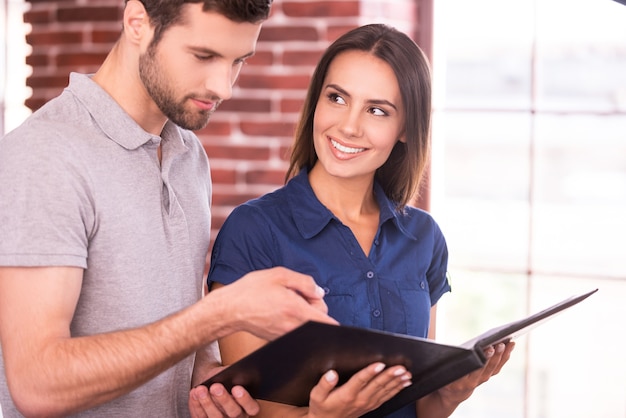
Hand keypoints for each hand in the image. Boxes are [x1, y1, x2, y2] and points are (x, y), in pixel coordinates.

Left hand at [189, 366, 259, 417]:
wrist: (211, 383)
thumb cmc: (224, 379)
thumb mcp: (231, 374)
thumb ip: (233, 374)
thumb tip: (228, 373)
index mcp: (248, 406)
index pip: (252, 407)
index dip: (245, 399)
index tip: (236, 388)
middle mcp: (238, 416)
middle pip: (234, 413)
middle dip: (224, 399)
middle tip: (216, 387)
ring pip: (216, 417)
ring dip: (207, 403)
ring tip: (201, 390)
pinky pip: (201, 417)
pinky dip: (196, 405)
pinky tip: (194, 394)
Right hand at [209, 267, 337, 340]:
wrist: (230, 309)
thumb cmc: (252, 290)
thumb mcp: (280, 275)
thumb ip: (305, 283)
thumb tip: (320, 292)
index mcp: (297, 310)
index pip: (328, 323)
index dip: (326, 309)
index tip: (316, 300)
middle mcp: (294, 327)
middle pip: (320, 323)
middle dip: (315, 308)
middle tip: (298, 295)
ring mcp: (287, 336)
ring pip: (308, 327)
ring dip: (304, 315)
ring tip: (288, 303)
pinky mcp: (279, 339)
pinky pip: (296, 330)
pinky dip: (294, 321)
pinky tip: (281, 311)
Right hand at [307, 362, 411, 417]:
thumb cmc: (321, 407)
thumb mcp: (316, 395)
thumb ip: (324, 384)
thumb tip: (331, 373)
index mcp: (347, 394)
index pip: (360, 381)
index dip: (370, 372)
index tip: (379, 364)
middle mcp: (359, 399)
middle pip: (377, 385)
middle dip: (390, 376)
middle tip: (400, 368)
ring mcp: (367, 403)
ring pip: (384, 391)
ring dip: (396, 382)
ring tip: (406, 374)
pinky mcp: (371, 405)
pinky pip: (386, 397)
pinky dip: (396, 390)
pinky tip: (404, 383)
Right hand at [437, 341, 514, 405]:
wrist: (451, 395)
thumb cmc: (444, 377)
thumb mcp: (443, 372)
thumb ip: (451, 363)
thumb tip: (460, 349)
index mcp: (458, 382)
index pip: (472, 370)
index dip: (481, 359)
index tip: (488, 349)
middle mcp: (471, 383)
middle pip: (485, 368)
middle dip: (493, 356)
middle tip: (500, 344)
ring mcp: (480, 381)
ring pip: (493, 368)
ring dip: (501, 355)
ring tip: (508, 343)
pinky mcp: (485, 378)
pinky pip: (497, 368)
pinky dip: (503, 357)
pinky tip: (509, 347)